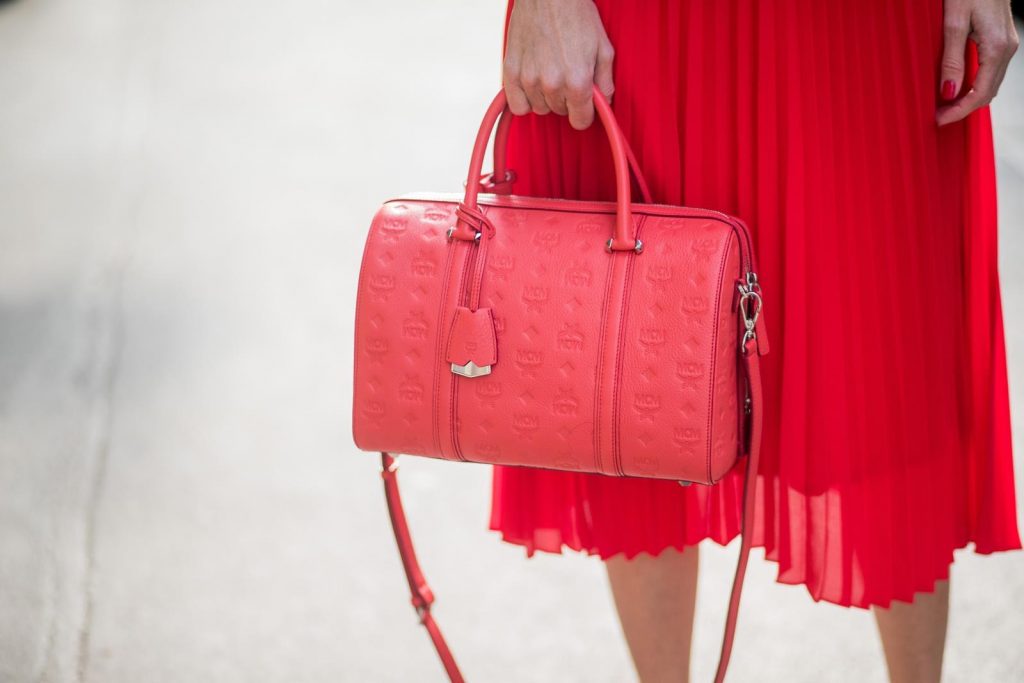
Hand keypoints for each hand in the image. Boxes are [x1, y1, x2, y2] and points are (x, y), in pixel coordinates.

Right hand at [502, 0, 614, 129]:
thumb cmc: (577, 16)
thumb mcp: (603, 47)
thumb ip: (606, 81)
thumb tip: (605, 103)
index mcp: (577, 82)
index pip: (580, 121)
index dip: (585, 113)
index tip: (584, 104)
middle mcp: (552, 85)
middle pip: (560, 113)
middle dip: (567, 99)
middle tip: (568, 75)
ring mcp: (529, 79)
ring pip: (539, 108)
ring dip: (546, 97)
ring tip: (550, 72)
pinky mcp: (511, 72)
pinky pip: (518, 105)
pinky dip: (525, 99)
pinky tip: (533, 83)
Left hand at [936, 0, 1018, 125]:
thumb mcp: (954, 24)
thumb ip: (952, 59)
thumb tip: (948, 93)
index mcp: (997, 48)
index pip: (980, 94)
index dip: (959, 111)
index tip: (938, 120)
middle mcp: (1007, 49)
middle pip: (988, 93)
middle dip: (963, 109)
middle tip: (938, 117)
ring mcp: (1008, 45)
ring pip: (991, 84)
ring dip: (969, 99)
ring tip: (944, 107)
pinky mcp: (1002, 41)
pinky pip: (991, 72)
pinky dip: (975, 85)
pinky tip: (957, 88)